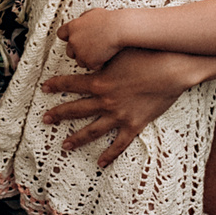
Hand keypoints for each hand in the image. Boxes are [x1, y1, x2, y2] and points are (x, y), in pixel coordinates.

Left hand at [39, 48, 203, 165]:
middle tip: (45, 119)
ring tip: (64, 145)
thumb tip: (91, 52)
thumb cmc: (147, 55)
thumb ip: (103, 56)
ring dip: (77, 138)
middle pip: (76, 109)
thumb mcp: (119, 51)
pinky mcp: (134, 124)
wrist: (171, 69)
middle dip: (58, 114)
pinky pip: (119, 143)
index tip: (44, 88)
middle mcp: (105, 101)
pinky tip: (100, 162)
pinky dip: (110, 154)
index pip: (71, 84)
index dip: (56, 85)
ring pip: (92, 130)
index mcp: (99, 81)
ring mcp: (119, 115)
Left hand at [55, 8, 128, 69]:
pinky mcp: (89, 61)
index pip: (61, 34)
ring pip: (80, 61)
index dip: (68, 37)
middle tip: (90, 49)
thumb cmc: (110, 19)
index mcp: (72, 27)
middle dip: (78, 51)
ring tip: (100, 53)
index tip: (74, 39)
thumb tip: (82, 20)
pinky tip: (105, 57)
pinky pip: (91, 66)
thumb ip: (84, 18)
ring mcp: (80, 52)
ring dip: (88, 59)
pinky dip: (98, 64)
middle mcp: (73, 40)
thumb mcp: (93, 13)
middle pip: (70, 51)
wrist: (119, 29)